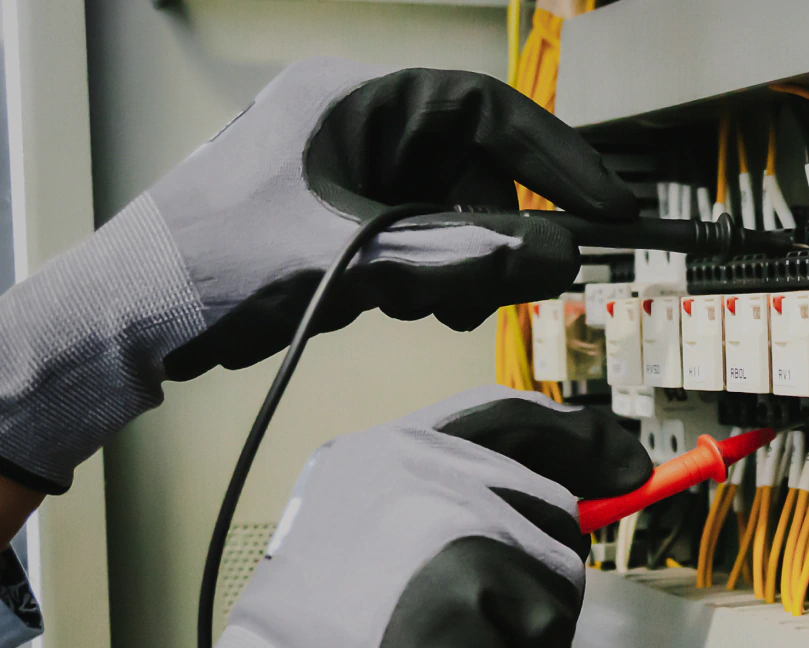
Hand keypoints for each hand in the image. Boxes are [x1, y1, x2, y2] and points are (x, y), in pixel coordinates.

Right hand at [20, 387, 650, 647]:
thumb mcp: (363, 535)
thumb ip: (450, 503)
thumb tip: (571, 500)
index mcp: (387, 452)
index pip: (508, 416)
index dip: (577, 438)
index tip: (625, 464)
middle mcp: (427, 475)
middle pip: (555, 510)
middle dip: (538, 579)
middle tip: (477, 625)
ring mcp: (455, 532)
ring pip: (563, 580)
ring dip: (528, 634)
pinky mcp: (479, 597)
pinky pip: (548, 639)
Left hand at [153, 58, 636, 377]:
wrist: (134, 317)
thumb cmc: (211, 266)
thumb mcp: (356, 261)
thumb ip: (465, 257)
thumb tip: (558, 255)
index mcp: (351, 101)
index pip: (485, 109)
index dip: (556, 157)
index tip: (606, 204)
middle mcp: (353, 126)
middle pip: (473, 168)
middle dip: (496, 231)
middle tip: (508, 284)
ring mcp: (344, 173)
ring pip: (449, 210)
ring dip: (458, 263)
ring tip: (426, 305)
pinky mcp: (338, 218)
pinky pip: (416, 238)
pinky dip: (425, 276)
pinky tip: (393, 306)